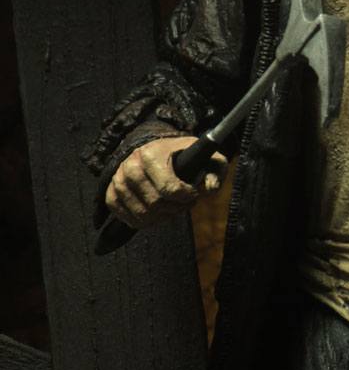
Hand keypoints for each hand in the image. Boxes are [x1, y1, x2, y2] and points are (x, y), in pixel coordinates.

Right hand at [106, 136, 227, 229]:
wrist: (156, 148)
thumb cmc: (182, 155)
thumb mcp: (205, 156)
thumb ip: (215, 170)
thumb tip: (210, 189)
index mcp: (151, 155)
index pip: (170, 189)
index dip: (187, 198)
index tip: (193, 193)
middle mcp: (131, 167)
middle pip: (156, 204)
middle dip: (176, 208)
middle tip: (184, 202)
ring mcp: (118, 180)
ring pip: (142, 214)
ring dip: (161, 216)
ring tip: (171, 207)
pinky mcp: (111, 193)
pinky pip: (124, 217)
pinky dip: (141, 221)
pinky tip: (154, 213)